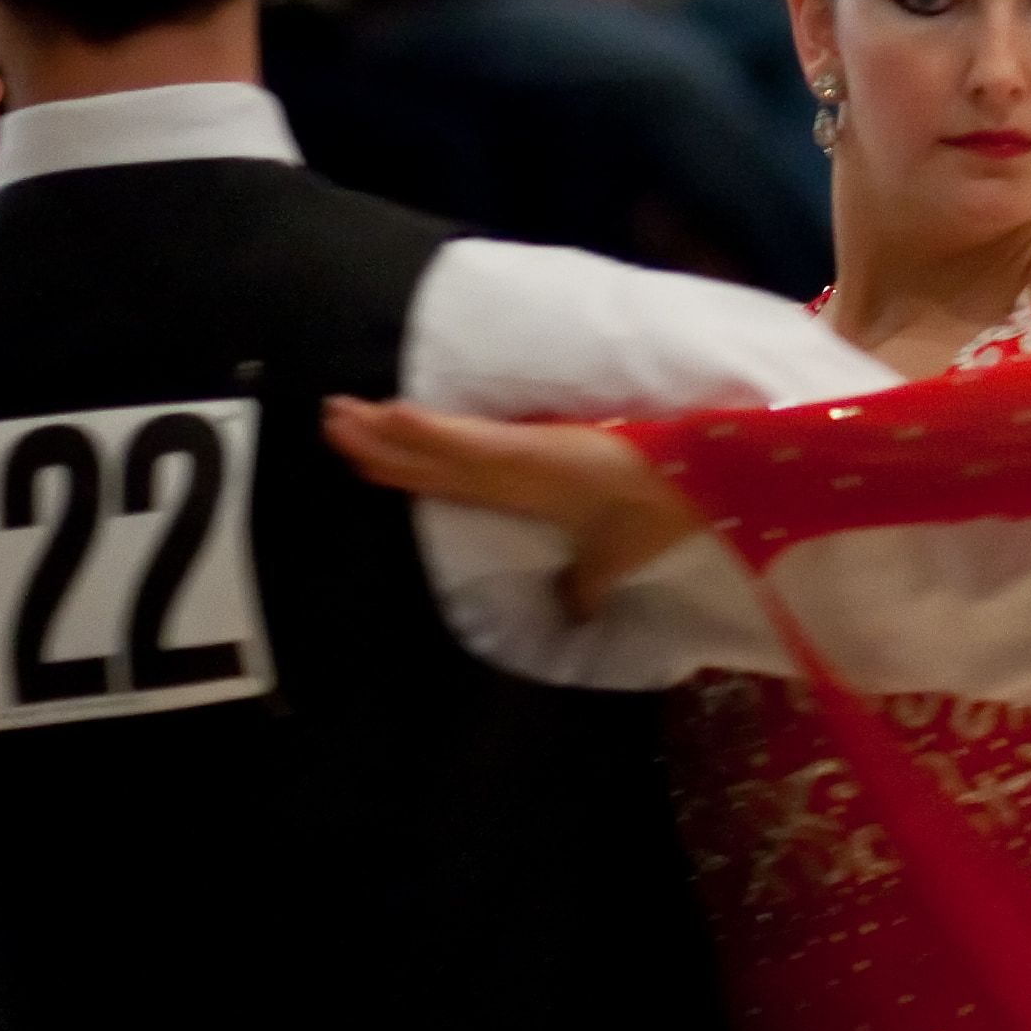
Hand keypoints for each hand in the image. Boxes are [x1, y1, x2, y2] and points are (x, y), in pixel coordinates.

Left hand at [320, 398, 703, 619]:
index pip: (450, 479)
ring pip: (435, 444)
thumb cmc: (660, 512)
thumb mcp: (610, 563)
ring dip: (385, 433)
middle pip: (429, 456)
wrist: (701, 488)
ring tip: (335, 416)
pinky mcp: (531, 448)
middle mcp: (512, 465)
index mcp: (525, 487)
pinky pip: (468, 441)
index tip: (360, 456)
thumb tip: (575, 613)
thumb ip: (585, 585)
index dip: (404, 467)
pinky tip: (389, 417)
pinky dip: (427, 431)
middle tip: (328, 419)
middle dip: (377, 443)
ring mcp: (517, 454)